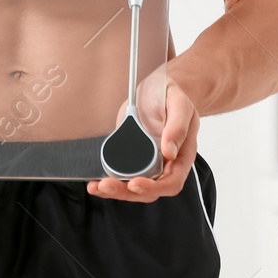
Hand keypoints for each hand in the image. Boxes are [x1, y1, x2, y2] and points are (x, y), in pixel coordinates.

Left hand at [87, 76, 198, 202]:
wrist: (157, 86)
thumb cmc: (171, 94)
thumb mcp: (178, 103)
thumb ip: (177, 126)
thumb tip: (170, 152)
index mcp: (182, 155)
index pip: (172, 182)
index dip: (154, 187)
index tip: (136, 183)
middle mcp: (166, 164)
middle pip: (150, 190)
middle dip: (128, 192)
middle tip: (107, 185)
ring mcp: (149, 162)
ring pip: (135, 187)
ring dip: (116, 190)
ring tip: (97, 187)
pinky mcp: (133, 156)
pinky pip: (124, 174)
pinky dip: (110, 180)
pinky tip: (95, 184)